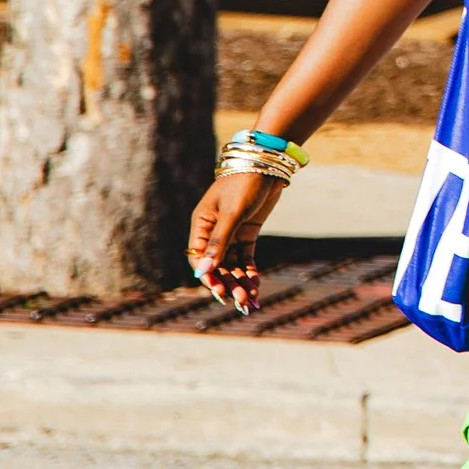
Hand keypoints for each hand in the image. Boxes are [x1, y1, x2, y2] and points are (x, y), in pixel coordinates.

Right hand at [187, 163, 288, 315]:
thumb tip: (203, 271)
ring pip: (232, 264)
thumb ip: (218, 243)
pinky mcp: (247, 232)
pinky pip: (246, 258)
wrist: (268, 164)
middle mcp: (213, 231)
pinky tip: (256, 287)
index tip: (220, 292)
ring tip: (250, 302)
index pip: (199, 258)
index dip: (209, 276)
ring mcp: (231, 233)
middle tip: (240, 303)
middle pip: (217, 265)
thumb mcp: (231, 214)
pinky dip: (250, 272)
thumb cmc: (244, 183)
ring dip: (240, 283)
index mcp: (201, 224)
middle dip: (228, 284)